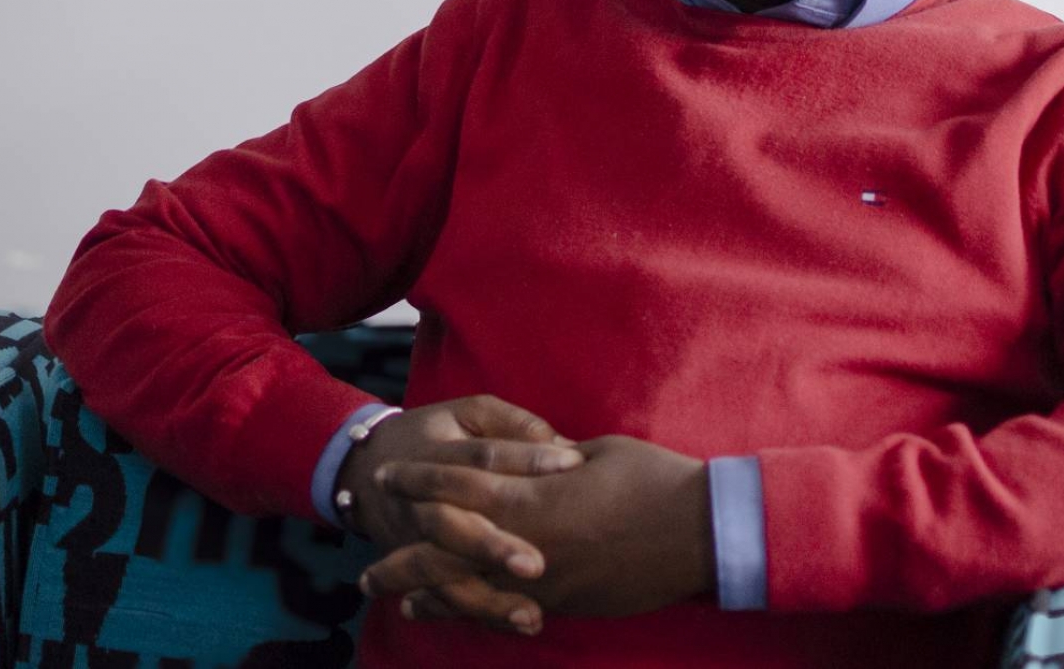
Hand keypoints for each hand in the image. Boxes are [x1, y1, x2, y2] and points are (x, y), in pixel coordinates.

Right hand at [338, 395, 584, 636]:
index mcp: (435, 452)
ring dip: (486, 597)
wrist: (368, 469)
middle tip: (537, 564)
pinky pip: (446, 597)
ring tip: (532, 613)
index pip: (482, 456)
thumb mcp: (467, 412)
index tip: (573, 463)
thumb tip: (563, 443)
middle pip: (452, 525)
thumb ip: (512, 423)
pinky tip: (516, 623)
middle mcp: (419, 501)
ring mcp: (413, 540)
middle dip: (493, 547)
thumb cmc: (437, 435)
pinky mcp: (417, 568)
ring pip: (443, 573)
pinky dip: (478, 612)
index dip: (527, 458)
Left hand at [365, 434, 714, 621]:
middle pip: (443, 548)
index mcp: (533, 494)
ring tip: (383, 587)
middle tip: (364, 555)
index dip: (421, 479)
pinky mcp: (560, 602)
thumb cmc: (654, 481)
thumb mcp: (598, 453)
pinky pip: (495, 609)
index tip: (390, 475)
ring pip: (461, 588)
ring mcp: (539, 579)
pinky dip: (458, 608)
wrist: (699, 535)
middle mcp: (525, 542)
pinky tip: (435, 610)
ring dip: (418, 587)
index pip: (459, 484)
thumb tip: (534, 455)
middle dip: (400, 549)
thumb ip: (554, 459)